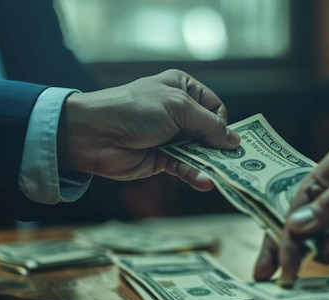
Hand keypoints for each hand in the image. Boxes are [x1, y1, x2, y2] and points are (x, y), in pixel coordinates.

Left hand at [57, 69, 239, 190]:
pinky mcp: (162, 159)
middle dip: (220, 146)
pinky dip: (195, 175)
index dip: (221, 122)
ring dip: (210, 163)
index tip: (224, 137)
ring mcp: (171, 137)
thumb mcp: (177, 107)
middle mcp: (179, 112)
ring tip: (223, 174)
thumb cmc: (134, 109)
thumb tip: (234, 140)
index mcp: (182, 88)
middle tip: (234, 162)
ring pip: (200, 152)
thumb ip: (208, 125)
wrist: (95, 133)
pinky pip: (185, 167)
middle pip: (210, 132)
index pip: (215, 106)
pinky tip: (205, 182)